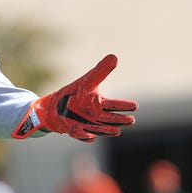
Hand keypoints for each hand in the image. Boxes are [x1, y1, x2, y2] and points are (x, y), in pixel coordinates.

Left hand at [12, 54, 137, 141]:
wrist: (56, 106)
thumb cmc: (75, 93)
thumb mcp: (88, 81)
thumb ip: (101, 71)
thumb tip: (114, 56)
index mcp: (101, 104)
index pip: (116, 105)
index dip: (125, 105)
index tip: (135, 105)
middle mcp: (97, 117)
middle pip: (112, 119)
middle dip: (121, 120)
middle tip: (131, 120)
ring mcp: (87, 124)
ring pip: (100, 129)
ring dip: (106, 130)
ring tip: (116, 130)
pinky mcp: (75, 131)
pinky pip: (81, 135)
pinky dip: (85, 136)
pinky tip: (91, 136)